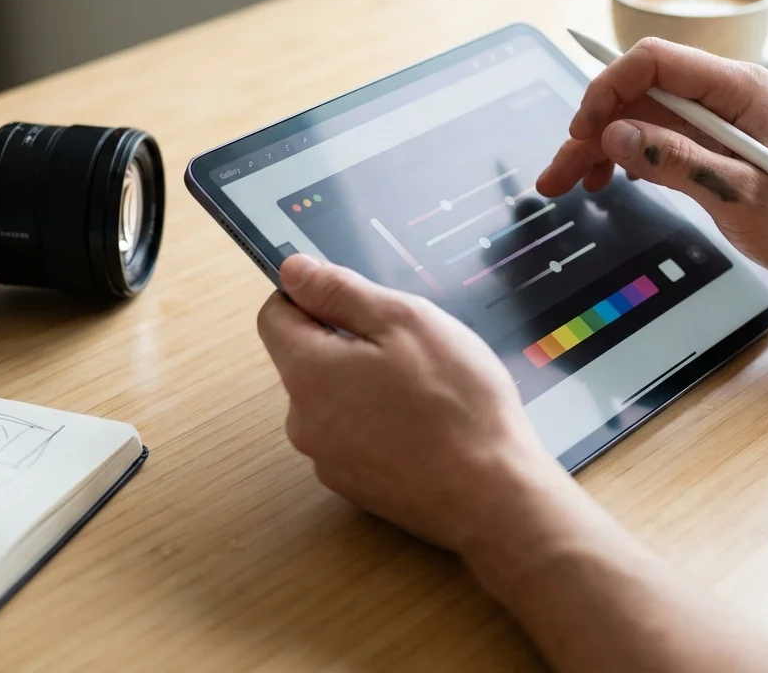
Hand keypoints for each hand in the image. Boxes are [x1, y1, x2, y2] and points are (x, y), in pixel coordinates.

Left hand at [256, 255, 570, 554]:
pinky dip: (380, 422)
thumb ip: (340, 292)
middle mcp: (303, 421)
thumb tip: (293, 270)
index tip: (353, 298)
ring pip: (334, 398)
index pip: (275, 315)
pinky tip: (424, 424)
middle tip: (409, 346)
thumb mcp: (405, 321)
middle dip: (349, 342)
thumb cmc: (456, 405)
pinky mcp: (354, 486)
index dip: (311, 296)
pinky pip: (354, 435)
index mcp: (308, 372)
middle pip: (307, 358)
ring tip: (424, 390)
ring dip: (366, 384)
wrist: (493, 497)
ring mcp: (327, 459)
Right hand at [536, 38, 767, 287]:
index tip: (584, 129)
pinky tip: (605, 182)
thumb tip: (616, 134)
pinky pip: (653, 140)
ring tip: (564, 184)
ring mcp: (714, 121)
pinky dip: (623, 159)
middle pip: (637, 93)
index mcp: (739, 89)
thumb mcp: (740, 194)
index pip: (656, 61)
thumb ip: (677, 160)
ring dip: (598, 149)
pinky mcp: (708, 146)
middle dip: (592, 128)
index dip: (609, 87)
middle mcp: (722, 96)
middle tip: (559, 171)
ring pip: (637, 119)